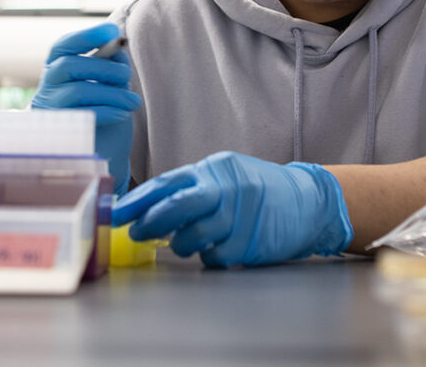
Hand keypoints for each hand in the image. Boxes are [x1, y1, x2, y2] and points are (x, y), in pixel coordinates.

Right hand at [32, 23, 140, 194]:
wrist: (98, 155)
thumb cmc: (102, 114)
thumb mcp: (106, 86)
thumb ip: (109, 64)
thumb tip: (116, 45)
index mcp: (56, 71)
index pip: (62, 46)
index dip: (86, 35)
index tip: (112, 30)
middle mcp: (46, 89)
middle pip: (68, 66)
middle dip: (103, 68)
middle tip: (127, 77)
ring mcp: (50, 112)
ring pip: (78, 91)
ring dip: (112, 93)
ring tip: (133, 102)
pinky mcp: (59, 133)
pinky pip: (83, 116)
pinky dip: (108, 111)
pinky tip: (123, 114)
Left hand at [111, 151, 353, 267]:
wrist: (309, 202)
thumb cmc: (261, 189)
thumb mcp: (227, 176)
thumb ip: (193, 187)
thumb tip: (149, 207)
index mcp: (215, 169)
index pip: (168, 183)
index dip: (138, 200)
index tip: (116, 213)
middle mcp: (227, 189)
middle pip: (177, 207)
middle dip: (150, 223)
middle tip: (135, 234)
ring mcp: (240, 217)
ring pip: (192, 237)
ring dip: (181, 245)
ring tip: (185, 242)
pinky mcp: (249, 244)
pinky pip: (214, 256)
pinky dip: (208, 255)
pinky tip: (216, 247)